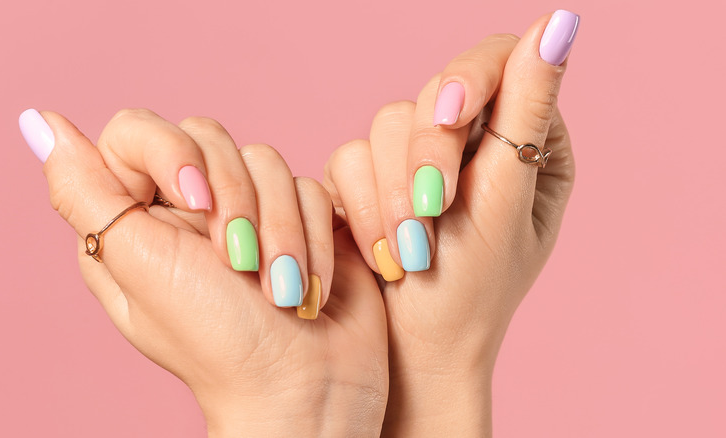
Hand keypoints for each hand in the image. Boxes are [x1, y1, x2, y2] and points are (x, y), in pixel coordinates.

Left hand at [20, 109, 388, 436]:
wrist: (303, 384)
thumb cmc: (217, 341)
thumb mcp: (139, 266)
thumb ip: (84, 192)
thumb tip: (38, 123)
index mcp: (135, 218)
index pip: (136, 131)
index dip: (171, 153)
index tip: (195, 202)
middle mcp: (188, 207)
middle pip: (209, 137)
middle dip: (236, 201)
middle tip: (239, 264)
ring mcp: (248, 209)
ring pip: (267, 160)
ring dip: (281, 231)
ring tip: (279, 289)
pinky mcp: (299, 216)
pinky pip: (310, 186)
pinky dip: (313, 239)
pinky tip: (307, 285)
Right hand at [323, 11, 578, 435]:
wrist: (414, 353)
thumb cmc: (471, 292)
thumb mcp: (505, 201)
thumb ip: (525, 112)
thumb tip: (561, 22)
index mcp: (527, 143)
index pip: (500, 64)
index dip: (468, 77)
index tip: (448, 114)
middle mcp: (472, 144)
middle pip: (434, 92)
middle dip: (425, 158)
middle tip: (430, 216)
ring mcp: (418, 161)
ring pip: (385, 123)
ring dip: (393, 192)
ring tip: (408, 251)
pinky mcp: (372, 179)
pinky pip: (349, 156)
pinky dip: (364, 204)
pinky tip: (383, 249)